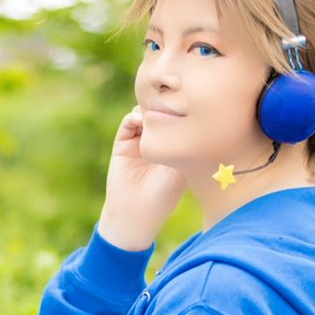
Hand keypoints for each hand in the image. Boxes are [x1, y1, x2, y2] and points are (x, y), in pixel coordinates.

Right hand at [98, 105, 186, 248]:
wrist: (136, 212)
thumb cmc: (164, 195)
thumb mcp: (181, 168)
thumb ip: (184, 144)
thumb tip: (191, 117)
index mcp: (175, 148)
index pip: (179, 122)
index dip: (182, 112)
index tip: (187, 106)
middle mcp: (158, 144)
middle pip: (162, 115)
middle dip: (165, 107)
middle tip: (170, 103)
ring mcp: (139, 143)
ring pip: (144, 115)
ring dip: (149, 110)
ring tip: (155, 114)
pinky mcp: (123, 144)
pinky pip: (127, 123)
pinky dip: (133, 117)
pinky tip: (140, 121)